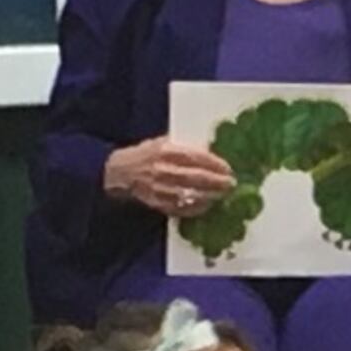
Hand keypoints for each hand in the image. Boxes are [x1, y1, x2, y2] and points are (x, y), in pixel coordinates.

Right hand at [104, 136, 238, 216]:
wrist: (120, 172)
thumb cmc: (145, 155)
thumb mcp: (163, 143)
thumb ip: (185, 148)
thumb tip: (211, 152)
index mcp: (166, 151)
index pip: (197, 158)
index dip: (215, 164)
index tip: (228, 169)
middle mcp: (163, 169)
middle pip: (197, 178)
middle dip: (217, 182)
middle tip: (230, 184)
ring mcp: (160, 188)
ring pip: (190, 195)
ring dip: (209, 196)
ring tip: (222, 195)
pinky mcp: (157, 202)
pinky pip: (181, 208)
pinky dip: (196, 208)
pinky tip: (206, 205)